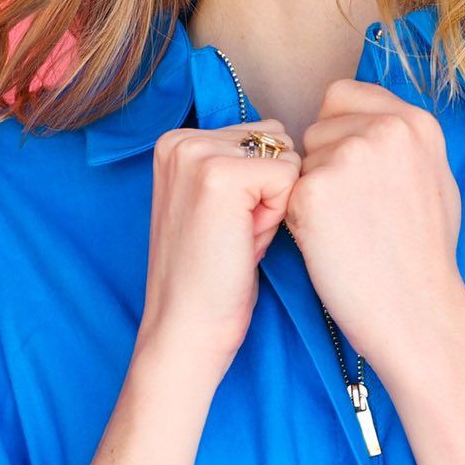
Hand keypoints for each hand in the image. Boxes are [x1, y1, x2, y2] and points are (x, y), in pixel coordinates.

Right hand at [136, 116, 299, 385]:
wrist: (186, 328)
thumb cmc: (210, 275)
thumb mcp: (217, 204)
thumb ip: (237, 164)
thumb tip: (284, 138)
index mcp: (175, 141)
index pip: (259, 136)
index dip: (259, 186)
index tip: (228, 224)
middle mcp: (180, 139)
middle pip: (274, 140)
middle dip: (269, 188)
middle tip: (236, 233)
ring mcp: (196, 154)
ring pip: (284, 155)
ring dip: (275, 199)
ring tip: (240, 236)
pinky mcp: (219, 175)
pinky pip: (288, 175)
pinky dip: (278, 213)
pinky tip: (246, 240)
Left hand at [283, 79, 464, 376]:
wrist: (418, 310)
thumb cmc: (425, 256)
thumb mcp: (434, 178)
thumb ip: (401, 141)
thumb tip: (366, 120)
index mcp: (416, 122)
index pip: (343, 96)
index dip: (338, 132)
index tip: (350, 170)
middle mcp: (385, 129)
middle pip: (317, 127)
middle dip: (323, 163)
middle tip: (354, 211)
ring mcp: (348, 157)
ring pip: (299, 160)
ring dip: (310, 190)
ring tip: (347, 229)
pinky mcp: (314, 190)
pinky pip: (287, 191)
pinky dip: (299, 218)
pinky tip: (330, 244)